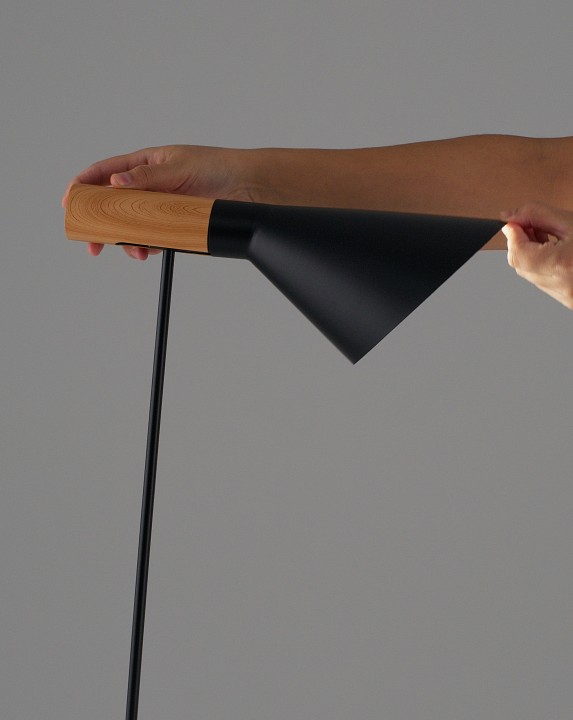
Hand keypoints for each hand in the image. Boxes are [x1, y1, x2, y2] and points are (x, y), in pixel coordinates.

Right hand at [62, 145, 260, 258]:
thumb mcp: (179, 167)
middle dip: (98, 223)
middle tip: (91, 241)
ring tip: (130, 250)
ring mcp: (161, 208)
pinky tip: (146, 250)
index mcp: (145, 165)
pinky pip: (153, 237)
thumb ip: (147, 178)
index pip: (105, 173)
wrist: (248, 187)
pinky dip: (146, 245)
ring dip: (125, 240)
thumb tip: (117, 183)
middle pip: (113, 205)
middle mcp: (150, 188)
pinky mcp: (175, 226)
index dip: (84, 185)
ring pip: (132, 226)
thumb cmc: (216, 167)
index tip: (70, 200)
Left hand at [501, 202, 572, 309]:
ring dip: (532, 252)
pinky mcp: (567, 299)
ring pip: (530, 272)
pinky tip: (557, 249)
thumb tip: (511, 215)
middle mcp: (558, 285)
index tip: (516, 219)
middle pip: (520, 263)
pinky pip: (544, 280)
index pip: (517, 250)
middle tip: (534, 225)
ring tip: (549, 235)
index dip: (513, 231)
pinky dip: (544, 263)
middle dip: (521, 241)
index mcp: (559, 264)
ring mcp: (562, 296)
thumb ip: (540, 215)